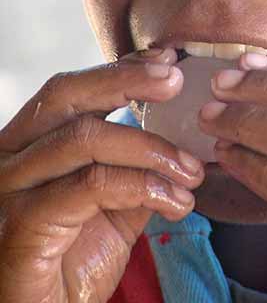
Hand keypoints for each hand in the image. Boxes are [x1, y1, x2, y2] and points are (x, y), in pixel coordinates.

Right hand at [0, 49, 203, 302]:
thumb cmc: (72, 262)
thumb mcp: (116, 205)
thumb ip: (137, 167)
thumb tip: (184, 133)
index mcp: (29, 144)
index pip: (71, 89)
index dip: (120, 69)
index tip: (167, 61)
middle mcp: (11, 156)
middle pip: (67, 96)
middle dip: (127, 81)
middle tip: (176, 81)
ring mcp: (11, 188)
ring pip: (85, 138)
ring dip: (151, 148)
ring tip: (191, 170)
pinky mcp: (23, 223)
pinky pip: (91, 185)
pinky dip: (143, 185)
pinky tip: (176, 202)